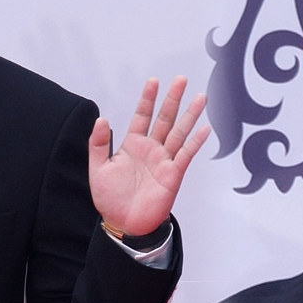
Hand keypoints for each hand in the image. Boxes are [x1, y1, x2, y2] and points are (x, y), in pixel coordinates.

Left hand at [89, 76, 210, 237]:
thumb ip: (98, 144)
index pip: (142, 116)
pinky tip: (204, 129)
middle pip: (164, 119)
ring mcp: (163, 160)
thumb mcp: (98, 169)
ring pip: (179, 132)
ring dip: (189, 115)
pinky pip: (186, 155)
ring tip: (200, 97)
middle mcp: (151, 149)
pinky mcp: (173, 174)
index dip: (148, 99)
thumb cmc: (110, 199)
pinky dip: (195, 142)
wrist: (124, 223)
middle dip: (173, 99)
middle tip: (181, 80)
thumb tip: (101, 119)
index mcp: (132, 145)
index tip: (154, 81)